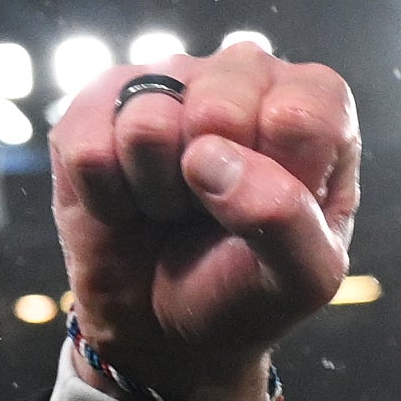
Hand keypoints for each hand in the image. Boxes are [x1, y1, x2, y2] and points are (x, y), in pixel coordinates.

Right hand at [49, 40, 362, 400]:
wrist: (162, 325)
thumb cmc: (244, 288)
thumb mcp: (301, 279)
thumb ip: (287, 221)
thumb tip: (209, 156)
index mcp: (313, 108)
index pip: (302, 116)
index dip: (278, 180)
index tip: (268, 212)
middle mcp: (243, 76)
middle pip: (219, 107)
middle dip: (209, 186)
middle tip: (211, 211)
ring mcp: (165, 80)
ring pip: (146, 124)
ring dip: (155, 193)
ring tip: (171, 207)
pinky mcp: (96, 103)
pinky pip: (87, 147)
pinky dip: (104, 198)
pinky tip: (126, 203)